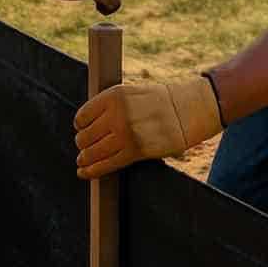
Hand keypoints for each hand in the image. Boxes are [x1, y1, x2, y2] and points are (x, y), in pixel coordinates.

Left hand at [73, 76, 222, 178]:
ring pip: (92, 152)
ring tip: (83, 160)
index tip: (82, 129)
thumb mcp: (130, 94)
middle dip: (83, 143)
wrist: (187, 110)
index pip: (82, 116)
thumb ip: (109, 106)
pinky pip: (105, 165)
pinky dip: (91, 171)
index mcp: (114, 96)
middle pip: (85, 136)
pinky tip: (85, 172)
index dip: (80, 125)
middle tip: (85, 146)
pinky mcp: (135, 152)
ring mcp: (125, 134)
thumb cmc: (158, 102)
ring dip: (84, 158)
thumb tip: (85, 126)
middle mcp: (117, 114)